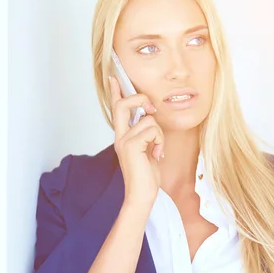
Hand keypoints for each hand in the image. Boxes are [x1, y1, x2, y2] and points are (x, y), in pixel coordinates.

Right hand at [109, 76, 162, 208]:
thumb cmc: (147, 175)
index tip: (113, 78)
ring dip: (160, 135)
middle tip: (151, 108)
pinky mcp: (131, 146)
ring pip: (148, 120)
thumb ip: (146, 134)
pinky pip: (153, 130)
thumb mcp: (148, 149)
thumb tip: (150, 118)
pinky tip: (157, 155)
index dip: (115, 92)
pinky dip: (160, 141)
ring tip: (157, 150)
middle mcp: (120, 136)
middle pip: (122, 105)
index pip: (116, 110)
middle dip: (139, 99)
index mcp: (123, 136)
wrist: (142, 194)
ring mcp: (124, 141)